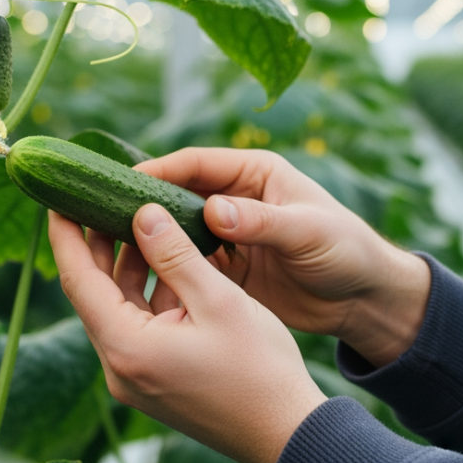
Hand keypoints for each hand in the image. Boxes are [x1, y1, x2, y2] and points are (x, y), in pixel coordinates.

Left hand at [51, 206, 326, 462]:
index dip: (67, 235)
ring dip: (127, 267)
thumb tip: (143, 213)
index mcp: (127, 348)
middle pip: (94, 293)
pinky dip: (149, 292)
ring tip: (139, 220)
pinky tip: (168, 262)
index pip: (78, 280)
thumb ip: (176, 254)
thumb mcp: (218, 300)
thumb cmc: (259, 368)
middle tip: (98, 197)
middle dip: (96, 245)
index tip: (60, 198)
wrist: (284, 430)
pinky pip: (139, 326)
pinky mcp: (153, 380)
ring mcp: (135, 376)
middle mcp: (119, 367)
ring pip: (118, 308)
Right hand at [136, 148, 431, 367]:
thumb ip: (262, 222)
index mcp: (254, 173)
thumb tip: (213, 210)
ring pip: (174, 234)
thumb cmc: (345, 250)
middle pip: (175, 197)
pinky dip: (164, 273)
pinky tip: (138, 287)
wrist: (364, 298)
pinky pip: (185, 266)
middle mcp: (234, 198)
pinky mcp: (226, 269)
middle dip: (141, 209)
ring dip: (147, 244)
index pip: (195, 164)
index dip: (157, 172)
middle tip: (98, 221)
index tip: (122, 186)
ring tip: (108, 256)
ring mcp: (227, 235)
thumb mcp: (307, 231)